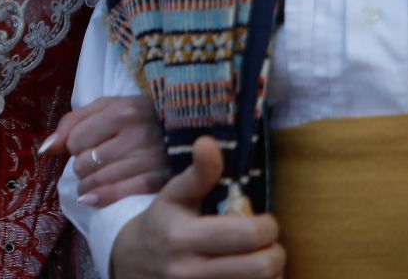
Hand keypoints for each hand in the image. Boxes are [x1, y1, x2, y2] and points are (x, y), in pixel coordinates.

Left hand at [45, 95, 170, 205]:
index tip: (89, 144)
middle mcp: (138, 133)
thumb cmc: (138, 118)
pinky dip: (99, 198)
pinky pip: (118, 195)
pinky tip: (92, 198)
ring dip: (87, 185)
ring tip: (94, 179)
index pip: (75, 139)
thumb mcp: (106, 108)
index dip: (76, 144)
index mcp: (123, 110)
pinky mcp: (159, 181)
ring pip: (96, 181)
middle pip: (84, 162)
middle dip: (83, 165)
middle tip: (95, 162)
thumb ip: (72, 123)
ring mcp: (150, 158)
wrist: (183, 130)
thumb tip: (46, 149)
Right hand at [108, 136, 283, 278]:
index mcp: (183, 236)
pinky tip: (250, 274)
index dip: (267, 226)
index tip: (263, 220)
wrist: (131, 264)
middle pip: (261, 267)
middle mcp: (190, 272)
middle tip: (268, 244)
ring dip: (271, 273)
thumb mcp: (174, 195)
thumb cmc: (160, 224)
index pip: (248, 234)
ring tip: (260, 259)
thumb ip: (198, 173)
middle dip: (275, 252)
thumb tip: (208, 141)